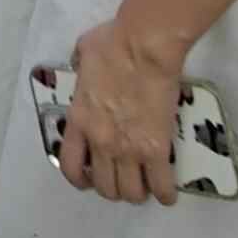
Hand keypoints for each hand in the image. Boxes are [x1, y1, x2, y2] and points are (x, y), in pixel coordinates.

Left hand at [59, 19, 181, 205]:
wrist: (144, 46)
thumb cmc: (113, 43)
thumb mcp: (82, 52)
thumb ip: (79, 66)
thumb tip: (81, 65)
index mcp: (79, 120)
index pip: (70, 165)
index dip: (79, 178)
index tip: (88, 178)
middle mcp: (101, 142)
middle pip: (104, 186)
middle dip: (113, 187)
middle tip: (122, 179)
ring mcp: (129, 149)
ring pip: (131, 193)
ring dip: (137, 193)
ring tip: (144, 185)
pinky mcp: (157, 150)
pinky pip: (161, 186)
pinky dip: (165, 194)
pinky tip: (167, 192)